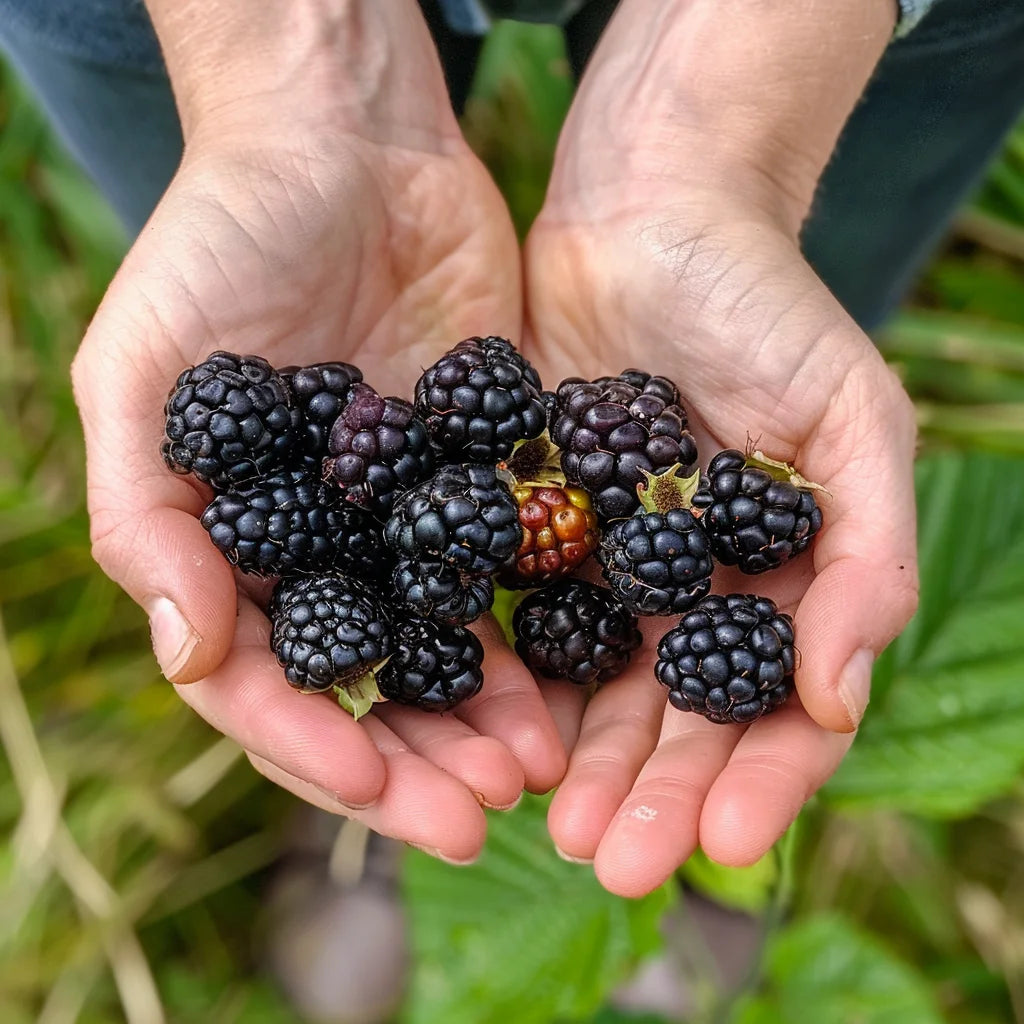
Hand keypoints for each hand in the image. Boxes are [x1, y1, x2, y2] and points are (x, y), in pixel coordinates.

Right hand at [71, 1, 564, 861]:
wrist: (346, 146)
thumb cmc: (219, 241)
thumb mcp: (144, 369)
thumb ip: (145, 511)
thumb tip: (185, 649)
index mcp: (234, 544)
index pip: (265, 680)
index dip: (313, 746)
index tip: (376, 794)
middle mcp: (324, 549)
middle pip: (367, 688)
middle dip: (416, 758)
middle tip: (481, 814)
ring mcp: (407, 520)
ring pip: (446, 649)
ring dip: (486, 718)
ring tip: (538, 768)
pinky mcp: (485, 475)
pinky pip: (513, 574)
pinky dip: (538, 634)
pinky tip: (576, 684)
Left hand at [521, 0, 917, 894]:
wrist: (647, 214)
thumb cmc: (762, 304)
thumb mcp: (848, 416)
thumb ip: (866, 551)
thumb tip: (838, 693)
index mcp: (775, 573)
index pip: (775, 701)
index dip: (760, 775)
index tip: (727, 840)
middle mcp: (689, 585)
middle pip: (678, 714)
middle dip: (656, 792)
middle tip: (616, 862)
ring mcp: (607, 562)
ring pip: (595, 687)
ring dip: (581, 763)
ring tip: (551, 827)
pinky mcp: (527, 525)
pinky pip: (518, 617)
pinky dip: (512, 679)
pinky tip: (495, 733)